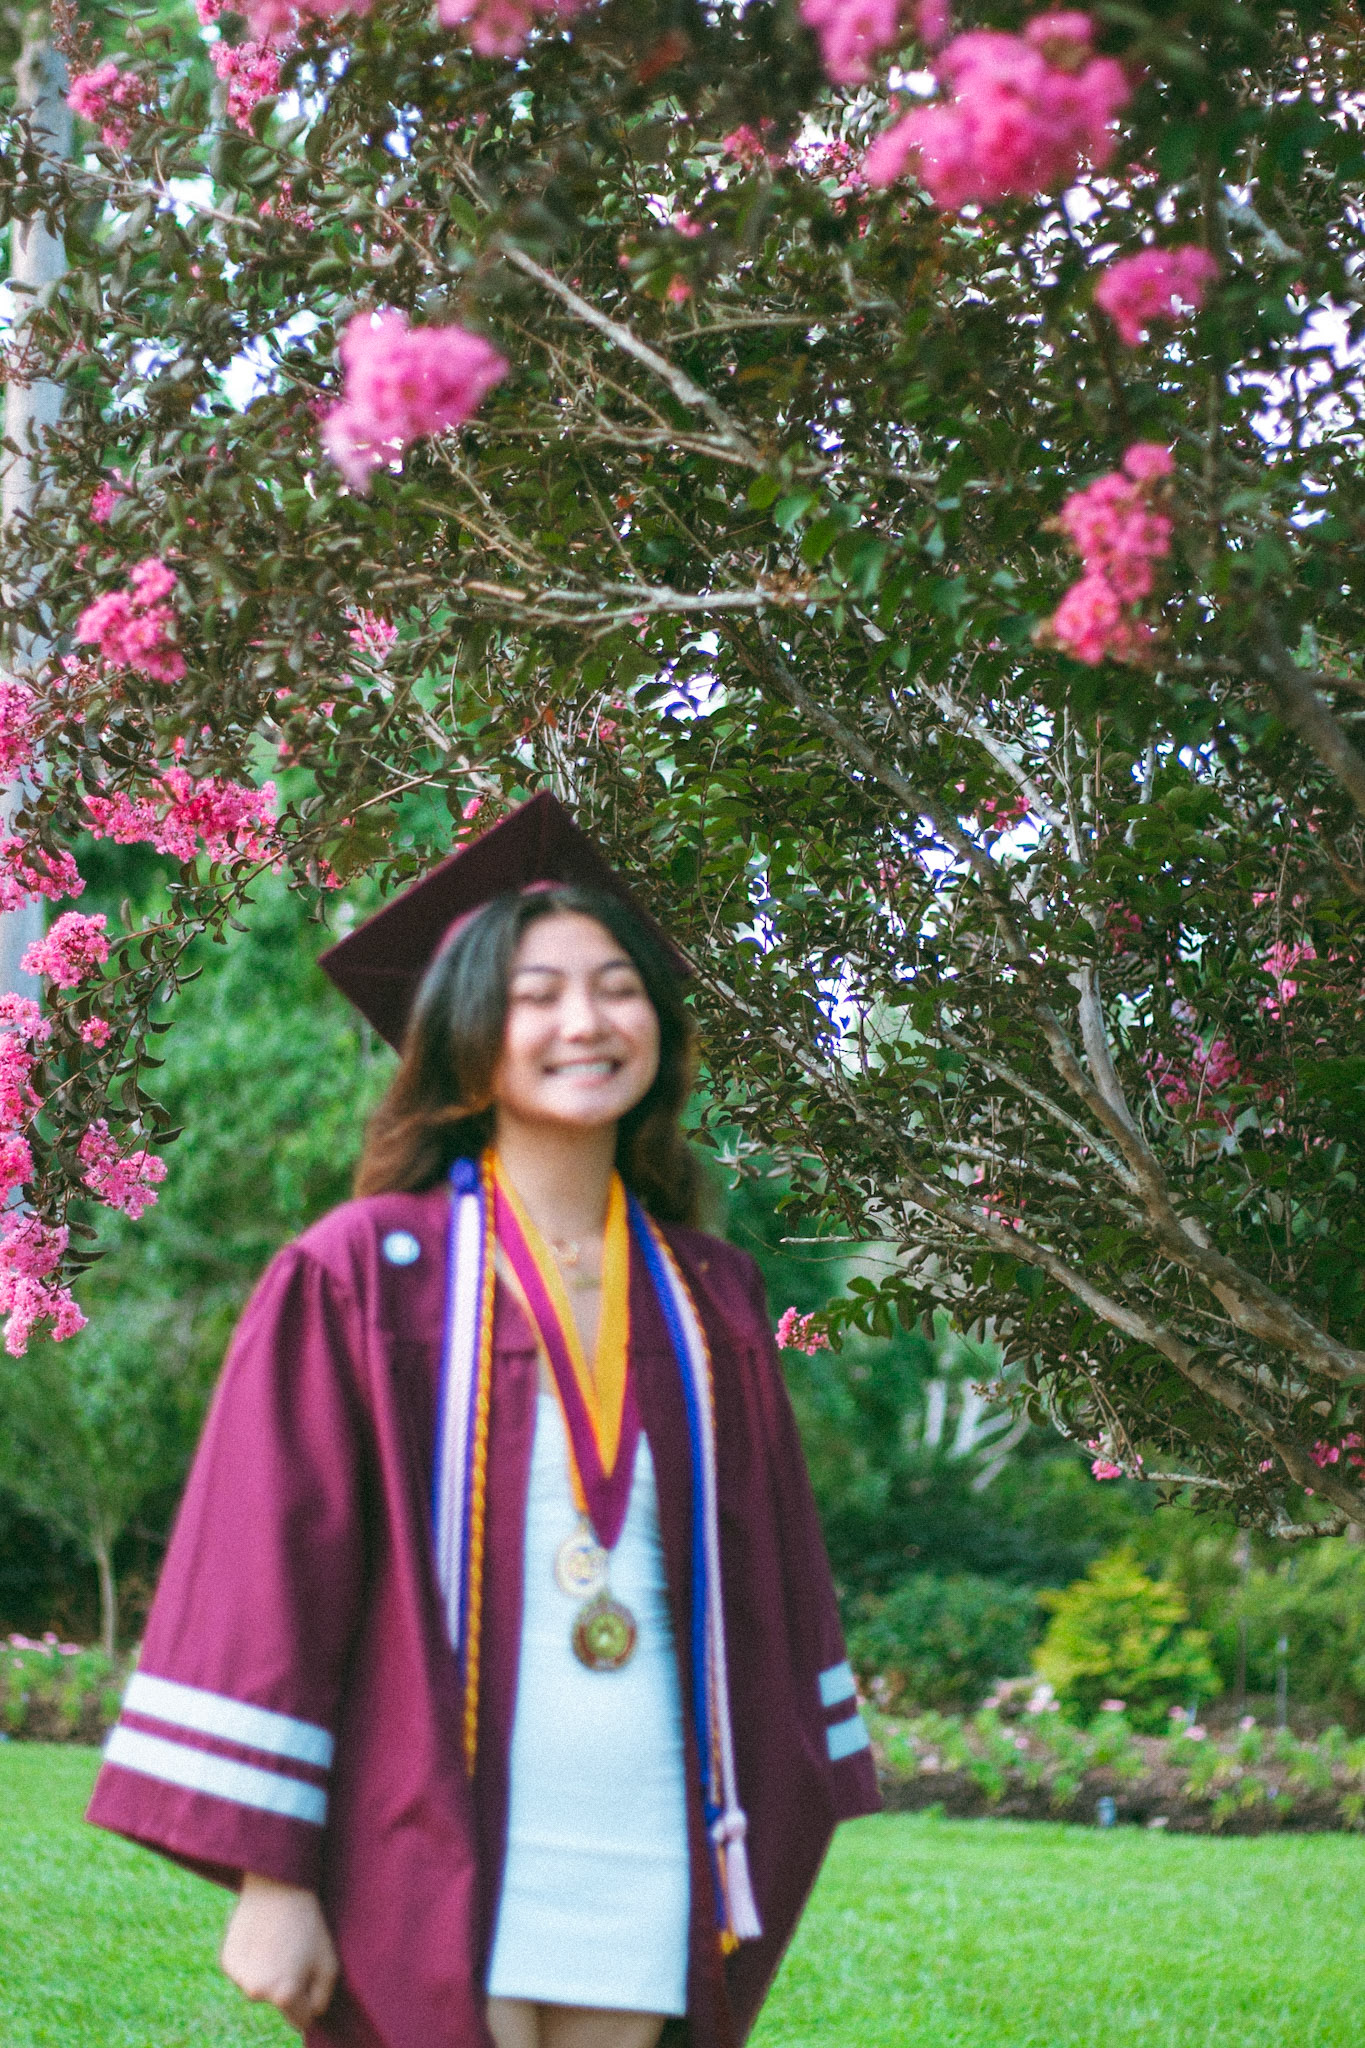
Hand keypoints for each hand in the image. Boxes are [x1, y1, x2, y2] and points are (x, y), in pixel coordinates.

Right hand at [220, 1874, 338, 2033]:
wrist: (277, 1887)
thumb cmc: (308, 1925)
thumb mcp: (329, 1963)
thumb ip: (322, 1998)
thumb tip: (311, 2014)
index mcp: (284, 1995)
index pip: (300, 2021)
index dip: (309, 2003)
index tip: (312, 1982)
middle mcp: (257, 1993)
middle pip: (278, 2003)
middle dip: (287, 1986)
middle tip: (295, 1952)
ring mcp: (239, 1979)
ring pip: (260, 1988)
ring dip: (268, 1974)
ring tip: (278, 1942)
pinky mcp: (227, 1963)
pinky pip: (245, 1974)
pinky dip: (252, 1962)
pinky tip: (261, 1938)